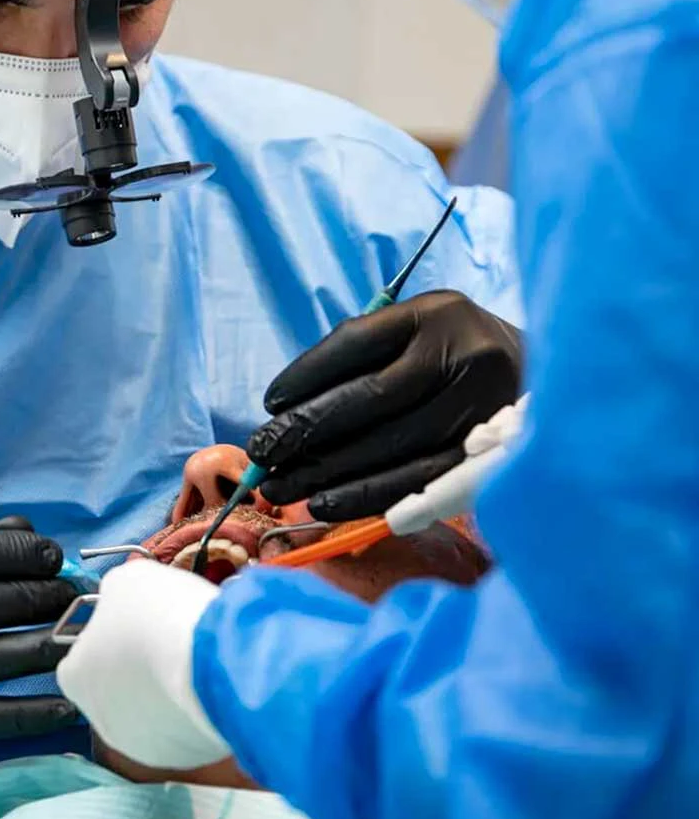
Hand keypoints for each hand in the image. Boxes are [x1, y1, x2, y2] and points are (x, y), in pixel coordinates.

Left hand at [57, 561, 230, 769]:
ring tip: (192, 661)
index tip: (135, 623)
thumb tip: (120, 601)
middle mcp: (97, 719)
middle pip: (114, 689)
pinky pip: (181, 730)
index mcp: (74, 676)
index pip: (82, 658)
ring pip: (149, 714)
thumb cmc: (159, 616)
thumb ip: (115, 596)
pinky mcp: (177, 759)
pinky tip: (207, 685)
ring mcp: (138, 745)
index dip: (109, 637)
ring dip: (164, 692)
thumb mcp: (128, 581)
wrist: (210, 662)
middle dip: (137, 669)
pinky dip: (191, 711)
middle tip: (165, 642)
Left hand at [250, 291, 522, 520]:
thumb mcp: (420, 328)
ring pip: (395, 445)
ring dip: (331, 472)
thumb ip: (367, 353)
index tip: (270, 401)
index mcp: (437, 313)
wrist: (554, 370)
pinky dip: (370, 496)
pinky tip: (328, 504)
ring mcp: (483, 405)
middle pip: (373, 397)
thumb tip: (292, 404)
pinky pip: (421, 480)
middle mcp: (464, 354)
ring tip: (284, 488)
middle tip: (264, 454)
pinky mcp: (494, 453)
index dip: (309, 374)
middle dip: (310, 429)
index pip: (359, 341)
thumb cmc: (458, 350)